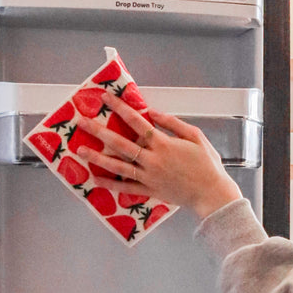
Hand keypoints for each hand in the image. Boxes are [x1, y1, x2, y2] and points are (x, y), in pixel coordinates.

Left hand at [75, 91, 241, 218]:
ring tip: (80, 150)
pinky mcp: (150, 190)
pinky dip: (110, 184)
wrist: (212, 193)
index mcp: (163, 143)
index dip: (120, 108)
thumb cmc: (208, 164)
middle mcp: (152, 159)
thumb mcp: (196, 137)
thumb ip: (173, 123)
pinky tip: (95, 178)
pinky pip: (126, 187)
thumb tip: (151, 112)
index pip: (136, 122)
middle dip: (99, 131)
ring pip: (118, 165)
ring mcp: (149, 176)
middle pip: (120, 143)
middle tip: (81, 122)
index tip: (106, 99)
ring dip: (97, 157)